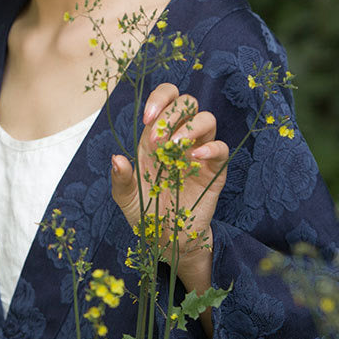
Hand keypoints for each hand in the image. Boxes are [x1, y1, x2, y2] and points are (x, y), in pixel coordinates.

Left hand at [111, 82, 228, 264]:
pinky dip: (211, 147)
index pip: (166, 100)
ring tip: (173, 147)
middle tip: (157, 138)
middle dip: (172, 112)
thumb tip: (116, 158)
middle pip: (187, 102)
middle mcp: (179, 139)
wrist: (168, 239)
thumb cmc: (146, 213)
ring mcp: (199, 153)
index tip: (148, 118)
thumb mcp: (126, 197)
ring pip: (207, 119)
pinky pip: (221, 148)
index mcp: (157, 137)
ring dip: (190, 127)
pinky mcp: (215, 171)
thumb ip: (121, 178)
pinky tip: (195, 158)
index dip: (160, 99)